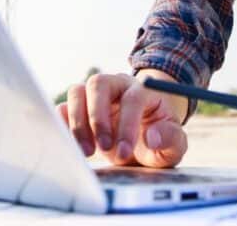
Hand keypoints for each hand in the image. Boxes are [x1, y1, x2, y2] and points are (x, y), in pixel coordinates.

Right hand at [57, 69, 187, 166]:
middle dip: (97, 117)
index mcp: (143, 90)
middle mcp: (116, 85)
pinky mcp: (79, 108)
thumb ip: (171, 140)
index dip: (126, 125)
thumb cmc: (158, 137)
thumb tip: (153, 137)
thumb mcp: (174, 144)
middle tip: (102, 148)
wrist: (144, 135)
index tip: (124, 153)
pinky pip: (62, 108)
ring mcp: (94, 94)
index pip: (132, 98)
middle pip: (98, 84)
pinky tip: (72, 145)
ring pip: (77, 92)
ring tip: (87, 152)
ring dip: (78, 122)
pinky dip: (62, 124)